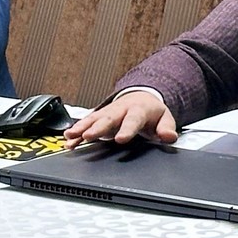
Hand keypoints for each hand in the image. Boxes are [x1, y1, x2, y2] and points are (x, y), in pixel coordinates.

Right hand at [64, 90, 178, 146]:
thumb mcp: (164, 118)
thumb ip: (167, 128)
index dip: (126, 130)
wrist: (141, 97)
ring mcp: (108, 112)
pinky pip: (87, 123)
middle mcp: (120, 110)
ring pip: (93, 119)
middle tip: (87, 136)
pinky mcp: (99, 116)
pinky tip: (68, 139)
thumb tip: (169, 136)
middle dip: (97, 128)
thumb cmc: (151, 111)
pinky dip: (77, 131)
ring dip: (82, 128)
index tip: (120, 139)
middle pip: (108, 118)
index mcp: (138, 110)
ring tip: (71, 136)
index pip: (132, 120)